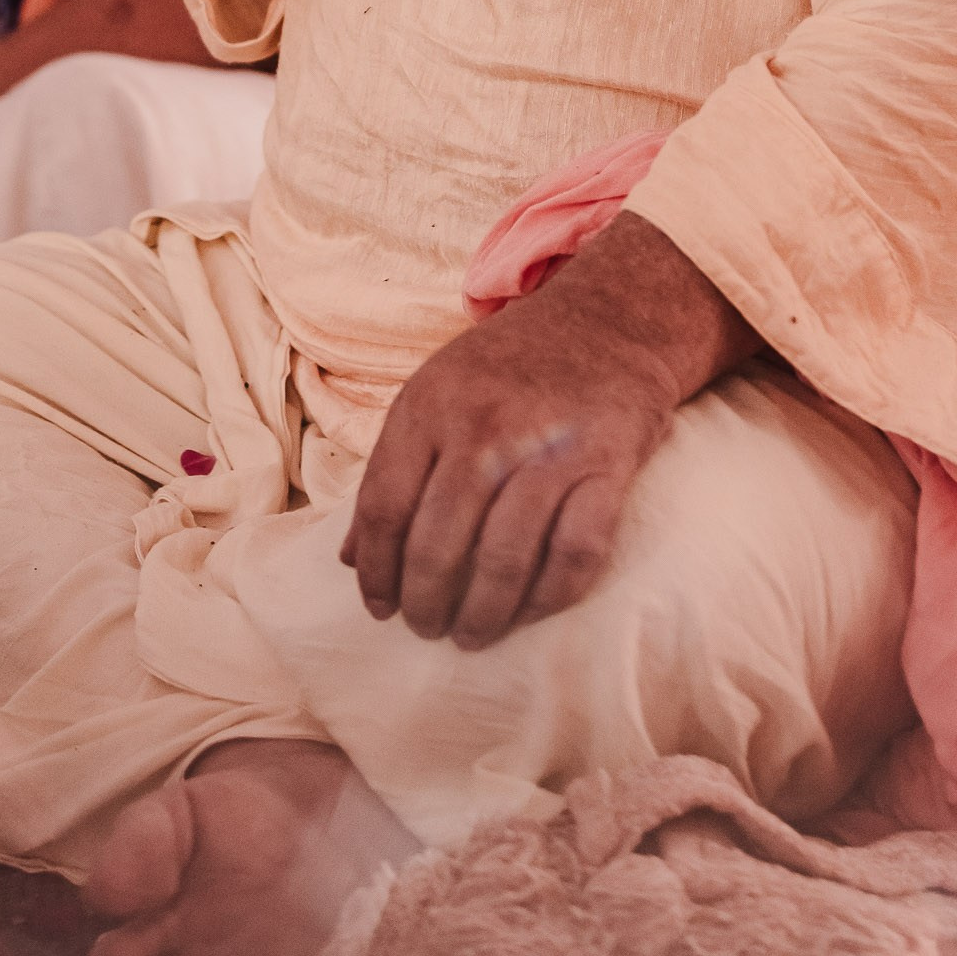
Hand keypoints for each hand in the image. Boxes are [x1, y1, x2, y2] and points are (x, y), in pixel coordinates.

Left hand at [339, 210, 756, 651]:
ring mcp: (546, 447)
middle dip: (425, 602)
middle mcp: (483, 427)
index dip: (376, 570)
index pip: (383, 507)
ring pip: (502, 558)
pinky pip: (574, 553)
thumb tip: (349, 557)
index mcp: (428, 405)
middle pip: (437, 541)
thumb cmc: (509, 367)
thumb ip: (392, 469)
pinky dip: (549, 597)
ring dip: (482, 613)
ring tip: (471, 635)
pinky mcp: (605, 465)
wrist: (607, 320)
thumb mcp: (435, 393)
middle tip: (425, 629)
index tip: (379, 607)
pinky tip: (529, 613)